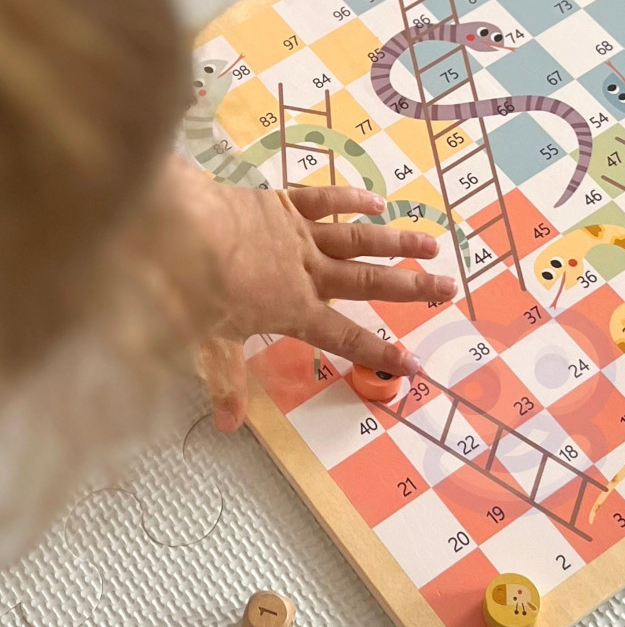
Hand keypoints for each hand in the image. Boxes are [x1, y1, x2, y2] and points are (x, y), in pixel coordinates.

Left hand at [165, 159, 454, 432]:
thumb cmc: (189, 291)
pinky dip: (352, 199)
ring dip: (397, 242)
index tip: (415, 363)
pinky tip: (378, 201)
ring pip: (358, 240)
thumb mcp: (207, 345)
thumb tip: (230, 428)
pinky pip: (324, 200)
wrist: (175, 231)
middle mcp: (307, 273)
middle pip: (368, 283)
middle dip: (411, 288)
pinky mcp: (283, 205)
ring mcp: (299, 236)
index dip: (380, 351)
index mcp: (293, 310)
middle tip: (448, 288)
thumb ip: (226, 382)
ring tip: (432, 243)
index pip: (345, 338)